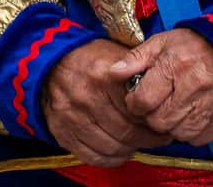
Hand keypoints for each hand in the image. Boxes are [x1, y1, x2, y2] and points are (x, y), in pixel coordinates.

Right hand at [41, 40, 170, 166]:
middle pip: (128, 132)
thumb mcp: (115, 53)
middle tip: (156, 138)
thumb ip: (138, 68)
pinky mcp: (62, 132)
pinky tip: (118, 150)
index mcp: (104, 76)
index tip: (163, 124)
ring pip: (112, 147)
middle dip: (147, 139)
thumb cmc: (88, 58)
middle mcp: (86, 97)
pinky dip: (110, 158)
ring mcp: (72, 117)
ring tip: (137, 142)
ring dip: (130, 149)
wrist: (49, 62)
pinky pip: (93, 156)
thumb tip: (163, 87)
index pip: (138, 110)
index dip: (154, 121)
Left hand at [118, 29, 212, 145]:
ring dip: (170, 124)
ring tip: (173, 106)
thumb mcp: (161, 43)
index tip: (138, 98)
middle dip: (151, 115)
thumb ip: (136, 58)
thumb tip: (114, 71)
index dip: (135, 102)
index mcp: (175, 67)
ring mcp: (210, 107)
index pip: (143, 100)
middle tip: (156, 102)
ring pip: (176, 132)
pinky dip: (189, 131)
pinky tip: (189, 114)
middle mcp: (194, 88)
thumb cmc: (193, 46)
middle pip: (158, 121)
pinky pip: (196, 138)